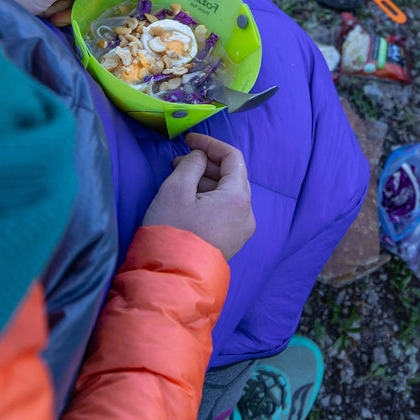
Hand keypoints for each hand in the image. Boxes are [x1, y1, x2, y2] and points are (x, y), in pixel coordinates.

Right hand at [143, 133, 254, 259]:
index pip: (233, 157)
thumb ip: (191, 165)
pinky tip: (188, 198)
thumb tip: (199, 158)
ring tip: (179, 179)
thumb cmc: (172, 232)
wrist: (172, 279)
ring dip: (206, 181)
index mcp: (238, 198)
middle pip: (232, 176)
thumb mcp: (175, 189)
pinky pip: (225, 210)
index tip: (189, 140)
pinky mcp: (232, 242)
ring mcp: (241, 230)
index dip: (210, 144)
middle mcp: (247, 214)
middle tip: (179, 160)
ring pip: (228, 194)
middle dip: (207, 163)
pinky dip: (209, 198)